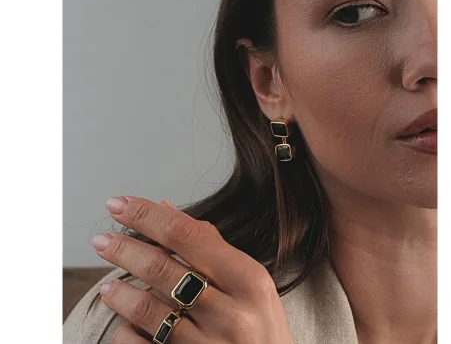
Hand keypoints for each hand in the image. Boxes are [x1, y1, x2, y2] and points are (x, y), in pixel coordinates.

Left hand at [92, 196, 293, 342]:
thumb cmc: (262, 326)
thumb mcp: (251, 282)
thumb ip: (210, 245)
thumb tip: (165, 209)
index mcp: (248, 279)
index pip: (186, 234)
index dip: (147, 215)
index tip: (120, 205)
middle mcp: (230, 313)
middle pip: (162, 268)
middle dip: (125, 248)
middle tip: (103, 238)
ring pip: (149, 310)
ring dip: (122, 293)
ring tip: (110, 285)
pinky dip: (128, 332)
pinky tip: (125, 323)